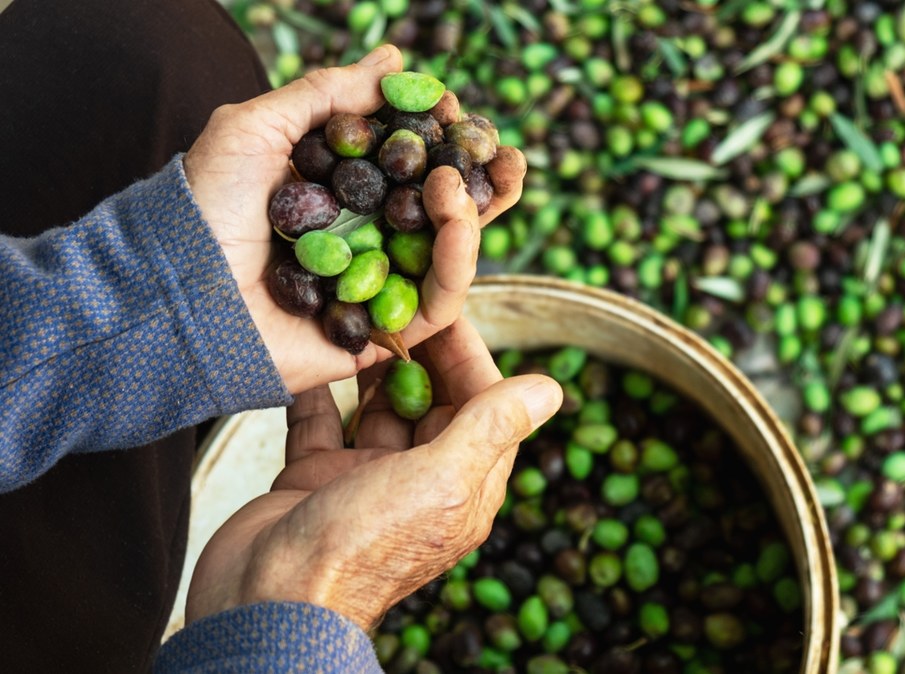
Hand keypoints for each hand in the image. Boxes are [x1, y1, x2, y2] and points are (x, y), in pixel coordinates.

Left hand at [183, 45, 526, 392]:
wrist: (177, 293)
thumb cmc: (204, 208)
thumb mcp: (257, 128)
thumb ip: (327, 95)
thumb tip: (394, 58)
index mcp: (340, 197)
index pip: (409, 167)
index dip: (442, 140)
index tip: (456, 112)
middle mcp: (365, 242)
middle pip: (444, 212)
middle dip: (486, 180)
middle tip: (508, 154)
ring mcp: (378, 289)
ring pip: (453, 253)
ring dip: (477, 211)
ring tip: (475, 175)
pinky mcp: (386, 334)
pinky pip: (440, 298)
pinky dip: (458, 255)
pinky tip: (458, 213)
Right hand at [184, 317, 560, 628]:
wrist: (268, 602)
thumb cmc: (362, 547)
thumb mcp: (441, 480)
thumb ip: (491, 429)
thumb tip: (553, 388)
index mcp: (463, 486)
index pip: (482, 403)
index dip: (468, 352)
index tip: (445, 303)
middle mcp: (419, 481)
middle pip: (430, 400)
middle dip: (419, 350)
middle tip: (398, 297)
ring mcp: (364, 479)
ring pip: (375, 406)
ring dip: (370, 364)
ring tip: (358, 311)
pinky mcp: (312, 478)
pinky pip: (318, 421)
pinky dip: (316, 389)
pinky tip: (312, 349)